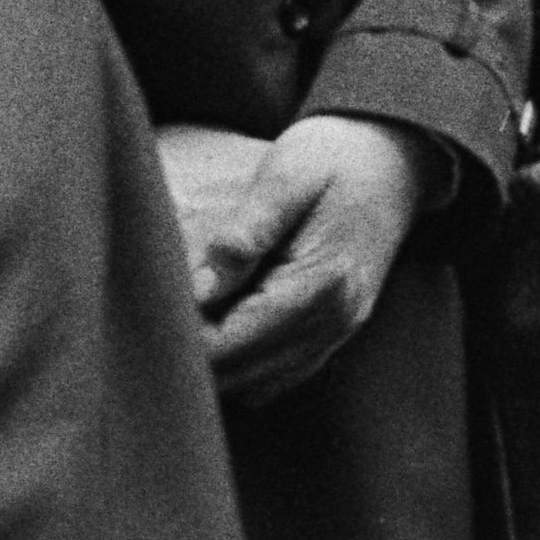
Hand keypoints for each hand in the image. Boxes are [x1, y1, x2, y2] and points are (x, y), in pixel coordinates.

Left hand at [159, 114, 433, 404]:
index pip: (232, 343)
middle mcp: (334, 319)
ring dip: (216, 368)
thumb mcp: (286, 176)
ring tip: (178, 330)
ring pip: (257, 386)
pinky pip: (279, 376)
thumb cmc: (336, 156)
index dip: (179, 341)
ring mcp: (339, 330)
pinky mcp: (335, 329)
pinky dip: (243, 367)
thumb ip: (244, 233)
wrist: (398, 153)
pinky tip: (220, 332)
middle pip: (240, 375)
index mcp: (320, 284)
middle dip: (191, 361)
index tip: (140, 319)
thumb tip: (200, 290)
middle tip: (146, 328)